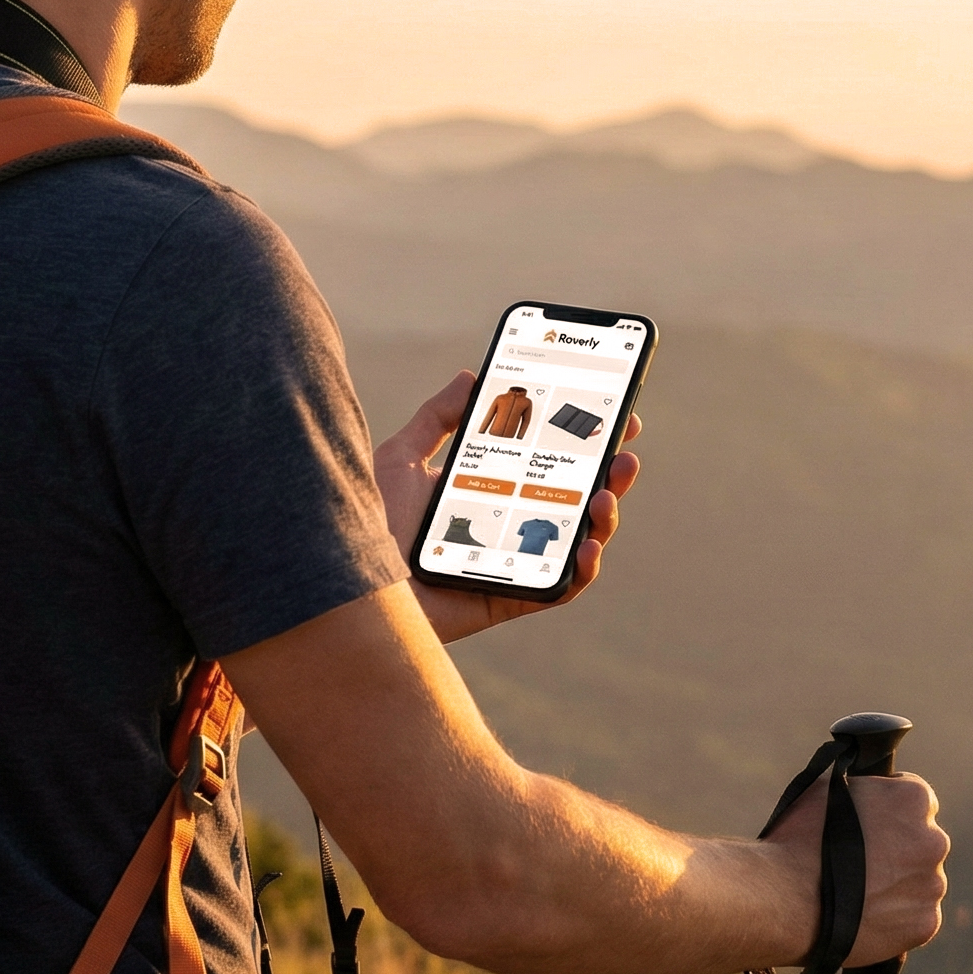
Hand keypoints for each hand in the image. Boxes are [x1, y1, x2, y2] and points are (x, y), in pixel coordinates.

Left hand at [374, 370, 641, 644]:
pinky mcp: (510, 597)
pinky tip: (588, 544)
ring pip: (577, 540)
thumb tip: (472, 376)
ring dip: (605, 516)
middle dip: (609, 473)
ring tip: (608, 493)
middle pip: (574, 498)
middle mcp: (508, 526)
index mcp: (488, 490)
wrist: (348, 585)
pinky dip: (582, 568)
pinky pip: (559, 587)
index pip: (547, 461)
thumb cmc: (366, 524)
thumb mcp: (401, 458)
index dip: (583, 439)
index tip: (611, 412)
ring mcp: (514, 562)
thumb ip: (437, 419)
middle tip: (624, 450)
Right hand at [758, 772, 947, 967]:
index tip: (868, 830)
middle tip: (860, 867)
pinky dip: (896, 921)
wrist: (782, 898)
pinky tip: (865, 920)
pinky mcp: (925, 923)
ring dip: (897, 888)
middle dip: (898, 853)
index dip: (888, 816)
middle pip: (922, 845)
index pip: (915, 803)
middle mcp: (934, 840)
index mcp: (914, 799)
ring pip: (919, 885)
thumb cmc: (797, 840)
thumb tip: (869, 797)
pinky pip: (915, 919)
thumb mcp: (828, 791)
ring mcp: (932, 885)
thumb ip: (863, 791)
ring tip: (856, 898)